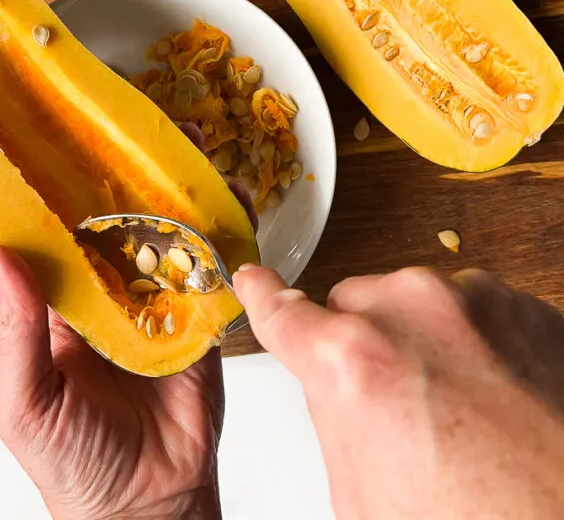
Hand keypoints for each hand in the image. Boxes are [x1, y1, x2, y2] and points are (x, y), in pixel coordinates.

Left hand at [0, 124, 255, 519]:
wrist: (147, 508)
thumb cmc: (72, 465)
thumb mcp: (26, 400)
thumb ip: (19, 328)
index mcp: (66, 307)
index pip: (61, 238)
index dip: (63, 194)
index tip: (67, 145)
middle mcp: (114, 298)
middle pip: (124, 228)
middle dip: (134, 181)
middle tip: (145, 135)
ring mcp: (161, 308)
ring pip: (172, 241)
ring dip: (183, 199)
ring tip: (191, 155)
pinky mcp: (202, 324)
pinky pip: (214, 275)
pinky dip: (225, 240)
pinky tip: (231, 208)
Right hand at [234, 265, 563, 519]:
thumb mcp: (365, 497)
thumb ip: (332, 416)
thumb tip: (329, 381)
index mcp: (357, 362)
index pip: (284, 312)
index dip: (264, 298)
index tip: (255, 279)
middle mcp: (413, 309)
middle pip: (353, 303)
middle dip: (360, 341)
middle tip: (396, 405)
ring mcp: (473, 298)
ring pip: (413, 302)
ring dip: (420, 338)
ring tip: (459, 410)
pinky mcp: (521, 302)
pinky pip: (469, 307)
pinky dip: (471, 339)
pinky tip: (493, 396)